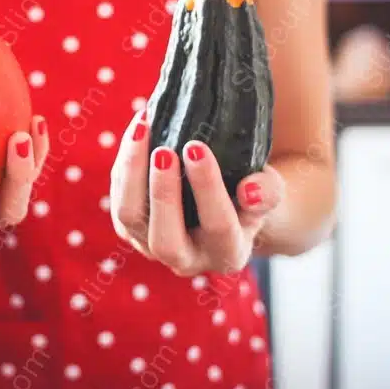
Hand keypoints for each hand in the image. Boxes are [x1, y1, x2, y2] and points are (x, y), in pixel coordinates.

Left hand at [109, 110, 284, 275]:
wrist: (227, 204)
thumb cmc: (250, 194)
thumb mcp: (270, 192)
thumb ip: (268, 192)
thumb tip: (250, 189)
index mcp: (228, 254)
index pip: (218, 226)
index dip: (207, 188)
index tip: (198, 149)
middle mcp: (187, 259)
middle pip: (165, 240)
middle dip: (163, 193)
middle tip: (164, 151)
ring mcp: (153, 247)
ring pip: (130, 218)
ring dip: (132, 173)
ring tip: (142, 129)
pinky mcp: (130, 228)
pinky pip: (118, 198)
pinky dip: (125, 163)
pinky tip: (138, 129)